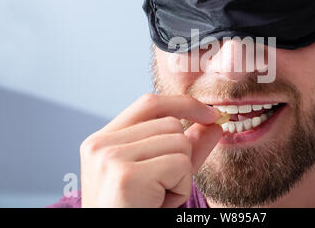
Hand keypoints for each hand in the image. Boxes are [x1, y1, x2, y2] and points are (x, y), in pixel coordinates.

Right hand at [79, 94, 221, 207]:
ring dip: (181, 175)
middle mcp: (100, 144)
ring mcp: (110, 158)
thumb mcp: (162, 175)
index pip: (149, 103)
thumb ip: (186, 147)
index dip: (184, 104)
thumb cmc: (136, 210)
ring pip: (179, 142)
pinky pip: (180, 165)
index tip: (211, 113)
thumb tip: (214, 124)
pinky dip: (181, 188)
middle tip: (159, 188)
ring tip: (156, 197)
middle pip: (170, 124)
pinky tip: (158, 203)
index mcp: (102, 140)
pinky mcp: (126, 175)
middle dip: (180, 156)